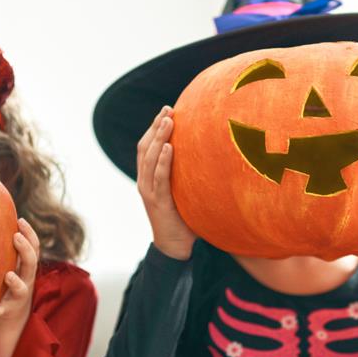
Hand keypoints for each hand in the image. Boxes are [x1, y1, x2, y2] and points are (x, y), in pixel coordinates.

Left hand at [0, 218, 39, 326]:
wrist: (14, 324)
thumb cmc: (10, 288)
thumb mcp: (14, 268)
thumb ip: (8, 252)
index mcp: (27, 269)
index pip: (34, 249)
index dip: (30, 234)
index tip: (20, 220)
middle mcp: (26, 282)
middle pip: (31, 264)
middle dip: (25, 250)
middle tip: (15, 236)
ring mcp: (17, 298)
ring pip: (21, 289)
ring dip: (15, 282)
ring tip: (8, 275)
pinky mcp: (6, 312)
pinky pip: (2, 312)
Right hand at [137, 106, 195, 259]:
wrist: (175, 247)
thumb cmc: (184, 218)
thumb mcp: (185, 191)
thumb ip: (190, 174)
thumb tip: (212, 154)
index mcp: (149, 177)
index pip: (148, 146)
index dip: (154, 128)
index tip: (167, 111)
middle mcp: (145, 181)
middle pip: (146, 147)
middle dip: (156, 126)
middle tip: (168, 109)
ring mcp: (148, 191)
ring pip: (150, 158)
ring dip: (158, 138)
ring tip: (168, 121)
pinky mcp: (157, 202)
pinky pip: (158, 178)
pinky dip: (163, 161)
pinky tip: (169, 147)